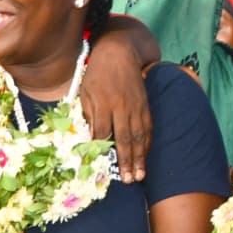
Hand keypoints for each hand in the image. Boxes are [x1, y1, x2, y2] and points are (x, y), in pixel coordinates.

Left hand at [80, 28, 155, 182]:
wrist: (120, 52)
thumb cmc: (97, 73)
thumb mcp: (85, 91)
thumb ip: (88, 113)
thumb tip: (89, 137)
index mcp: (103, 103)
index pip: (102, 132)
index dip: (101, 150)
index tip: (100, 167)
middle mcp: (122, 107)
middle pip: (124, 138)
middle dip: (126, 161)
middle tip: (128, 180)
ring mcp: (136, 107)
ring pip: (139, 136)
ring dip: (139, 158)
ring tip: (139, 176)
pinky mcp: (145, 105)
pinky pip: (147, 128)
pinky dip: (147, 144)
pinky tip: (145, 156)